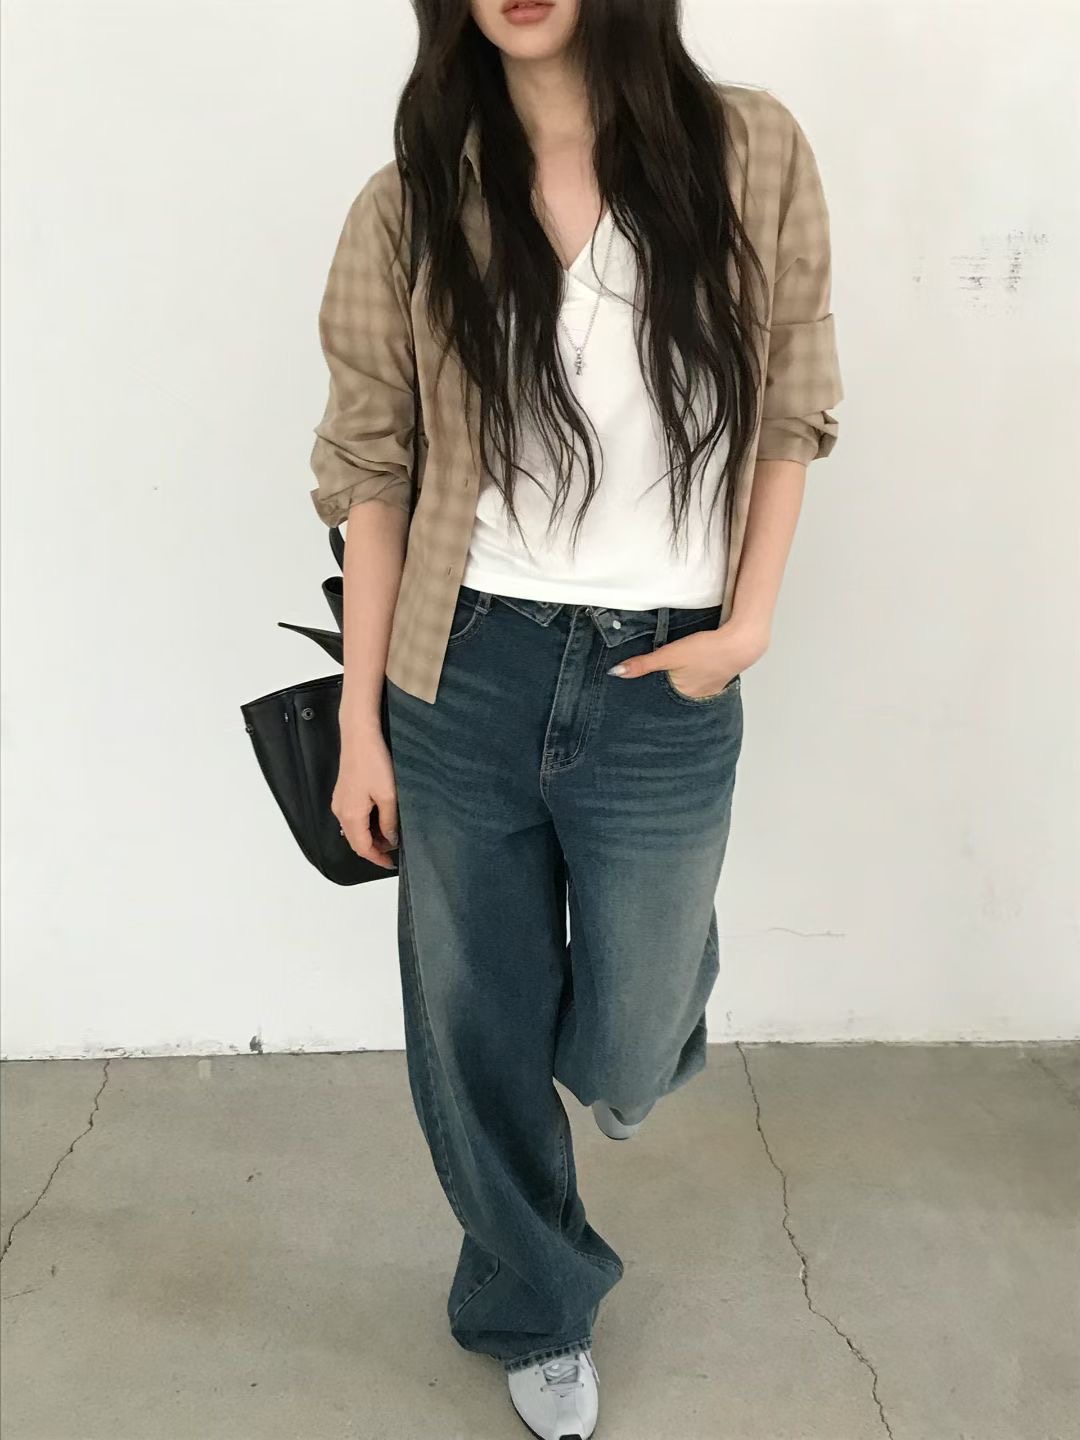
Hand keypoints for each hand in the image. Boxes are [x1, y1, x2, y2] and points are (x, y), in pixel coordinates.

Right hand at [332, 725, 398, 870]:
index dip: (377, 858)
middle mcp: (340, 812)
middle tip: (394, 850)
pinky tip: (380, 819)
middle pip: (356, 841)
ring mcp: (340, 802)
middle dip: (374, 848)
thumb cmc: (373, 762)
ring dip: (371, 836)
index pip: (362, 848)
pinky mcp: (343, 794)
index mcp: (351, 816)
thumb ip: (389, 822)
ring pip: (354, 829)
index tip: (391, 864)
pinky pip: (353, 817)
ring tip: (391, 834)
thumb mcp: (388, 796)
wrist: (359, 736)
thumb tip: (390, 840)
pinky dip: (366, 824)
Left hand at [607, 617, 769, 698]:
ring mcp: (708, 691)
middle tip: (645, 697)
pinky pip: (699, 685)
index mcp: (681, 695)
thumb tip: (616, 673)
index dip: (646, 702)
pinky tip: (690, 675)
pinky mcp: (717, 680)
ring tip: (666, 687)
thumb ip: (643, 664)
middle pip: (671, 699)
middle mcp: (695, 699)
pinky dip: (692, 682)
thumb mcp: (669, 654)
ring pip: (685, 693)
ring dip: (677, 690)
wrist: (740, 643)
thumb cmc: (706, 649)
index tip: (634, 704)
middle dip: (660, 698)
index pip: (658, 703)